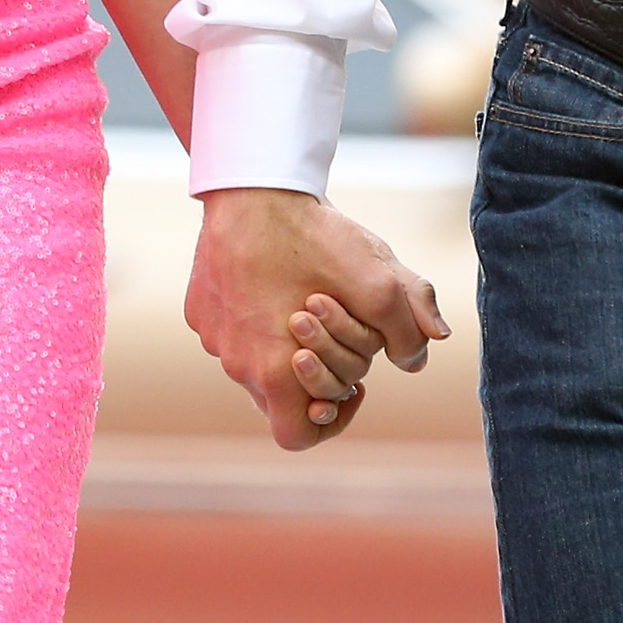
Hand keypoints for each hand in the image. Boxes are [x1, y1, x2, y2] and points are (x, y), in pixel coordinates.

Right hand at [185, 188, 449, 450]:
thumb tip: (425, 353)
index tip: (350, 387)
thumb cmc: (312, 238)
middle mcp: (235, 363)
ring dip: (283, 342)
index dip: (331, 423)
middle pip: (281, 394)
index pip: (298, 436)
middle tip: (335, 329)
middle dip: (317, 368)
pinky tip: (275, 276)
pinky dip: (255, 314)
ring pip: (255, 359)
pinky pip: (230, 328)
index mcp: (273, 373)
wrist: (251, 187)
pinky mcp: (198, 308)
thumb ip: (409, 323)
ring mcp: (212, 336)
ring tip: (306, 296)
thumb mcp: (377, 279)